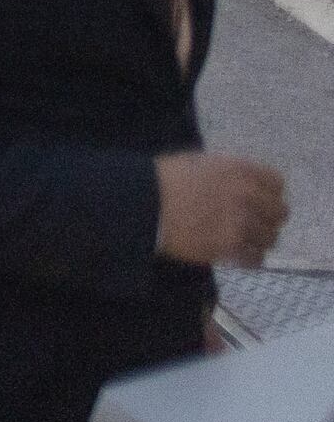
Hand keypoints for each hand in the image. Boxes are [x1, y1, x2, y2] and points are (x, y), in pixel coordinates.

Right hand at [157, 151, 289, 267]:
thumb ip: (227, 173)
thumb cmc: (163, 179)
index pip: (276, 183)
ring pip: (270, 238)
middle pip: (279, 212)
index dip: (269, 193)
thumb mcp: (198, 163)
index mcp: (239, 170)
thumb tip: (241, 185)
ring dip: (258, 239)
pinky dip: (249, 258)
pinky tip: (236, 255)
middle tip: (252, 223)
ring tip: (242, 241)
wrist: (142, 205)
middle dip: (267, 218)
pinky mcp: (231, 247)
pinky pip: (256, 258)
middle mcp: (247, 195)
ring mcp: (241, 222)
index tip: (259, 200)